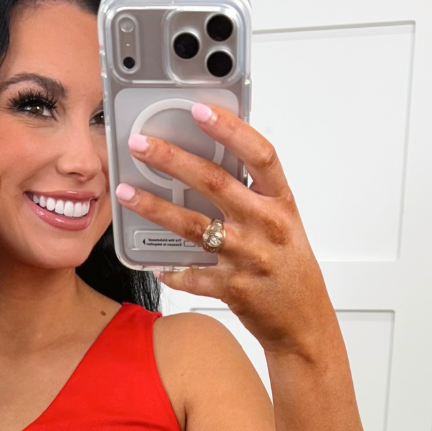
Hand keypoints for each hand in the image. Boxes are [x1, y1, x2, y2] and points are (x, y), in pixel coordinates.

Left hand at [118, 102, 337, 356]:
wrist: (304, 320)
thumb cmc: (290, 268)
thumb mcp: (284, 222)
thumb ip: (254, 195)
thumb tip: (212, 160)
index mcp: (281, 203)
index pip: (259, 155)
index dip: (230, 129)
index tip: (200, 110)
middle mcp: (266, 225)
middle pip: (214, 182)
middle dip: (173, 159)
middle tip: (142, 145)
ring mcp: (249, 257)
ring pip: (194, 226)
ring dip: (156, 208)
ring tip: (128, 194)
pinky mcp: (233, 288)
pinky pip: (192, 275)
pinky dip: (171, 269)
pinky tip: (154, 263)